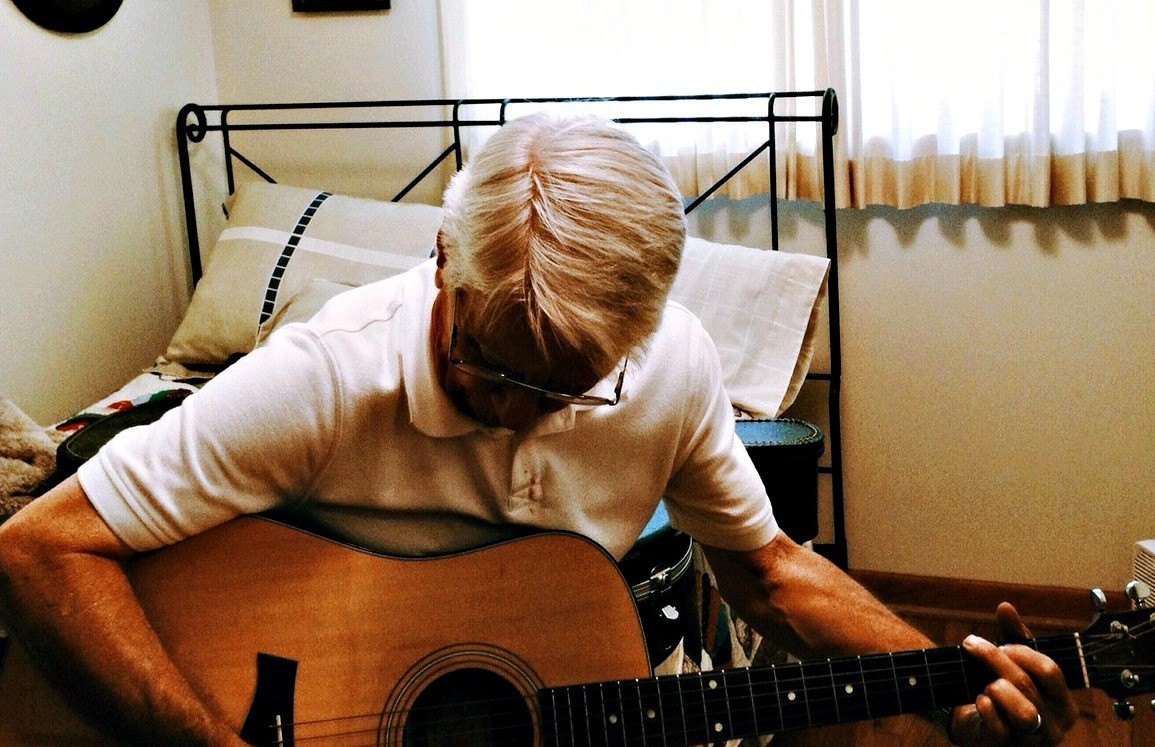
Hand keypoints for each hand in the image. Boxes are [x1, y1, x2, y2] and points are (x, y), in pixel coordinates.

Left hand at [949, 603, 1077, 744]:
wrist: (982, 729)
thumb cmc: (1005, 692)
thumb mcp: (1013, 663)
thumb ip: (1013, 635)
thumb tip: (1005, 606)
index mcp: (1065, 701)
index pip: (1049, 669)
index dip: (1019, 651)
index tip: (999, 644)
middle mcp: (1057, 723)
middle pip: (1025, 682)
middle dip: (993, 659)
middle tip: (971, 646)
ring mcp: (1035, 740)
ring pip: (1019, 707)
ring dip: (993, 689)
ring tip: (985, 685)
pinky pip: (997, 724)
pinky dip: (984, 707)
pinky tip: (980, 701)